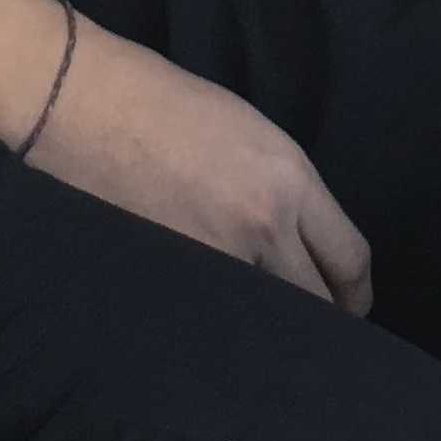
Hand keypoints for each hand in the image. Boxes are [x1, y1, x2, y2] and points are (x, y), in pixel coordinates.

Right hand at [28, 15, 374, 313]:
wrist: (83, 104)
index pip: (350, 258)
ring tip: (267, 336)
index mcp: (289, 179)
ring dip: (272, 329)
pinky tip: (217, 326)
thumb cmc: (164, 105)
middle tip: (315, 334)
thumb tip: (302, 244)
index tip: (352, 306)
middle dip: (321, 321)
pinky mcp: (171, 278)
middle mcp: (262, 225)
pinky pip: (216, 318)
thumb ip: (285, 192)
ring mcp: (215, 258)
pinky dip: (222, 328)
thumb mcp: (251, 135)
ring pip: (268, 319)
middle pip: (317, 303)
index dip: (356, 294)